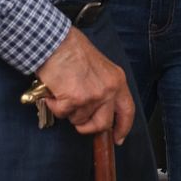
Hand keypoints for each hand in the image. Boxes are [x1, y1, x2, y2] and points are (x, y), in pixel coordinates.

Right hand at [35, 27, 133, 143]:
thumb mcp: (99, 66)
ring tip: (63, 91)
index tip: (118, 138)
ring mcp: (92, 97)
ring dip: (68, 110)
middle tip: (79, 122)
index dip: (123, 127)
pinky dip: (54, 105)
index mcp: (117, 81)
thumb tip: (98, 107)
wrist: (56, 42)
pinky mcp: (75, 101)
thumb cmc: (73, 48)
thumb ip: (102, 85)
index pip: (127, 111)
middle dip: (88, 127)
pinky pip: (62, 113)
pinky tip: (54, 91)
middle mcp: (108, 91)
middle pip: (103, 123)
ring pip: (79, 119)